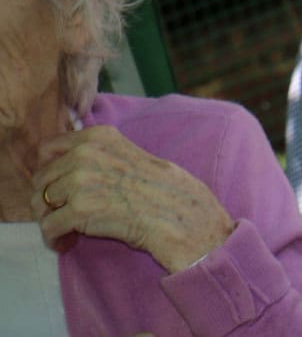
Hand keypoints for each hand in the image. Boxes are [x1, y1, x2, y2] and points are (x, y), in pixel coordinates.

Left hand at [31, 126, 234, 272]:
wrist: (182, 216)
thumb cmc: (162, 190)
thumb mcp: (129, 155)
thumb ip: (97, 154)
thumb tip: (61, 165)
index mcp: (98, 137)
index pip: (48, 148)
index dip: (49, 169)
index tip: (58, 185)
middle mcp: (85, 154)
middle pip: (41, 178)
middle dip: (47, 199)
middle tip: (63, 214)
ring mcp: (81, 182)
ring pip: (39, 204)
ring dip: (50, 220)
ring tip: (67, 231)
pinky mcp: (80, 211)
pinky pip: (48, 227)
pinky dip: (54, 239)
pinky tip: (67, 243)